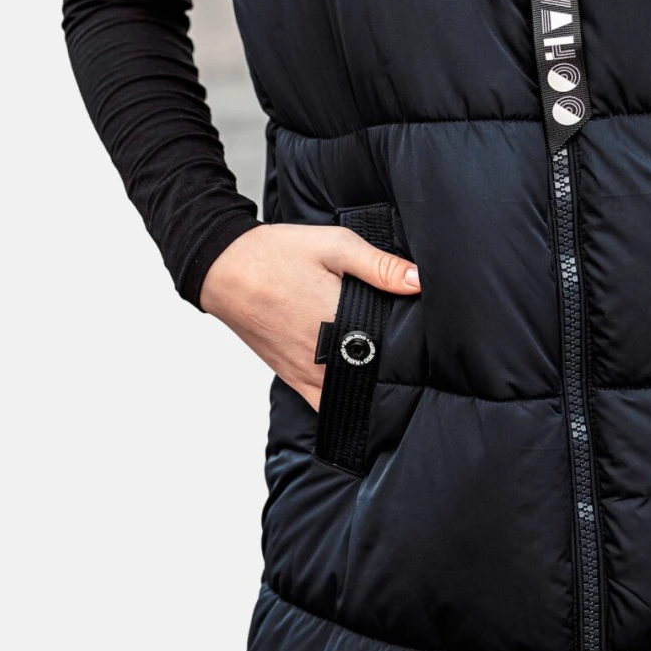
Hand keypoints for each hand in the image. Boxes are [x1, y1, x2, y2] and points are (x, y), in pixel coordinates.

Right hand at [199, 223, 420, 408]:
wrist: (225, 268)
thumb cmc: (277, 254)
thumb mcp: (334, 245)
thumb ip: (379, 266)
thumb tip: (419, 281)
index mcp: (339, 321)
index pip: (393, 347)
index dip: (413, 346)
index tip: (425, 339)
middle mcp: (323, 355)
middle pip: (375, 376)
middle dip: (396, 368)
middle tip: (412, 355)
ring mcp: (306, 372)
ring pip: (352, 397)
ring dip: (372, 388)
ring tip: (390, 372)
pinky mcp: (292, 378)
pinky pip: (325, 406)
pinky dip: (344, 404)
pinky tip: (360, 392)